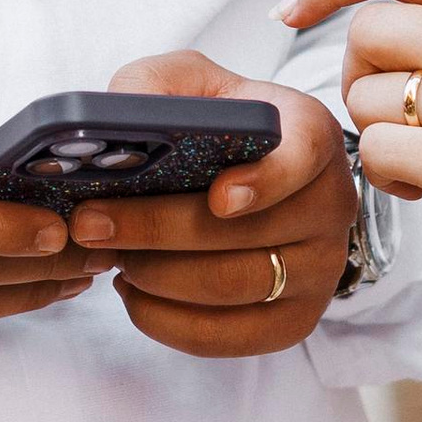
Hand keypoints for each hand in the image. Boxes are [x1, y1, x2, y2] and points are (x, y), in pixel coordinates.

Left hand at [66, 51, 353, 360]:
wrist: (251, 178)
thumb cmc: (218, 127)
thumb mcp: (188, 85)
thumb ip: (152, 87)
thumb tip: (116, 115)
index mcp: (312, 135)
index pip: (304, 156)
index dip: (265, 181)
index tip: (217, 198)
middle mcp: (330, 204)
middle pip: (250, 233)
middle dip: (158, 231)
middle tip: (91, 225)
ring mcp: (321, 268)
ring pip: (235, 287)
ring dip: (158, 277)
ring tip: (112, 258)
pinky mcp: (296, 319)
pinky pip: (232, 336)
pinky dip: (170, 322)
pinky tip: (134, 296)